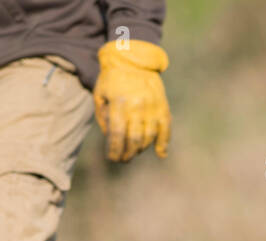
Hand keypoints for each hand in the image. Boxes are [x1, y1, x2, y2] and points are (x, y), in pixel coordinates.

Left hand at [93, 40, 170, 161]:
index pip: (118, 135)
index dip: (116, 151)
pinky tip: (160, 153)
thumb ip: (103, 118)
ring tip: (134, 151)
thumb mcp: (100, 94)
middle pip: (134, 139)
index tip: (113, 159)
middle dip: (128, 154)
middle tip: (123, 158)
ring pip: (149, 137)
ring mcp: (152, 106)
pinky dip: (164, 143)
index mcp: (119, 102)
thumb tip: (111, 139)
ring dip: (141, 149)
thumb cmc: (112, 78)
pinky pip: (166, 128)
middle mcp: (138, 105)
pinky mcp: (163, 105)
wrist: (133, 57)